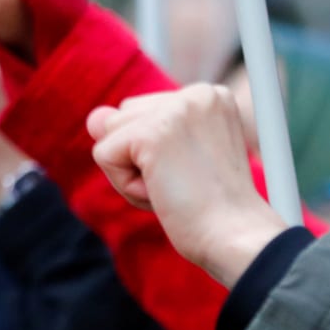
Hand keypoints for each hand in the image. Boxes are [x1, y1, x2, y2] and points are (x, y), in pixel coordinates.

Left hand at [88, 85, 287, 285]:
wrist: (236, 238)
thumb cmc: (214, 210)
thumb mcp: (175, 160)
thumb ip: (134, 130)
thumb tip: (94, 118)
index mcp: (211, 96)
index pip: (146, 112)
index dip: (158, 155)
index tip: (198, 175)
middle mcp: (197, 92)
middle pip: (125, 117)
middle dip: (141, 160)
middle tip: (187, 184)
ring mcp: (176, 109)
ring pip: (111, 134)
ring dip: (133, 174)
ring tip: (177, 188)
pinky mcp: (151, 133)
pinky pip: (104, 155)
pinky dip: (126, 186)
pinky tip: (163, 193)